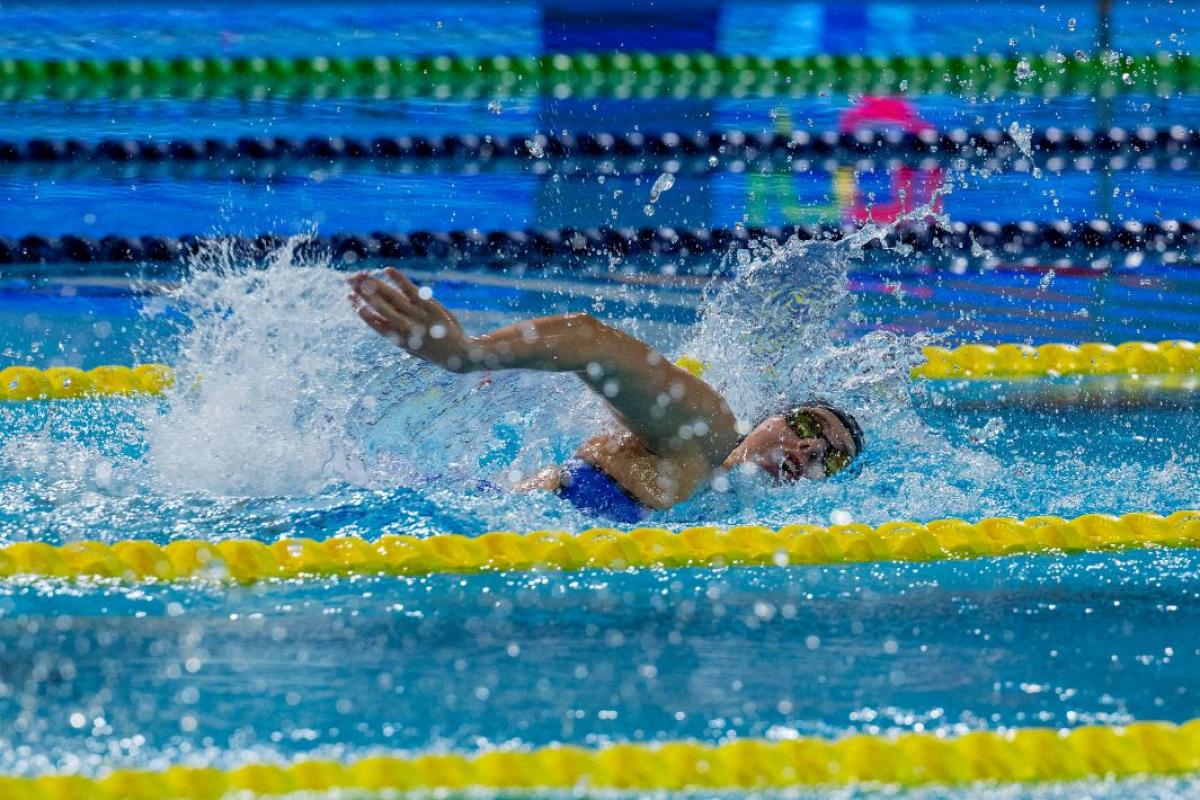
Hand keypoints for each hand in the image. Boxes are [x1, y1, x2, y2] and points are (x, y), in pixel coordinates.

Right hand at [347, 267, 474, 371]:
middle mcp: (404, 327)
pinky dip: (399, 280)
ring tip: (361, 274)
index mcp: (397, 339)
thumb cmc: (431, 349)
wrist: (457, 354)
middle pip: (378, 306)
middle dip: (362, 292)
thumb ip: (394, 333)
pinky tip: (387, 270)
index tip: (349, 297)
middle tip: (349, 279)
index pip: (373, 321)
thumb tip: (379, 316)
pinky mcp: (429, 306)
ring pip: (390, 297)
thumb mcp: (409, 346)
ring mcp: (416, 316)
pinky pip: (411, 290)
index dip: (359, 308)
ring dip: (374, 284)